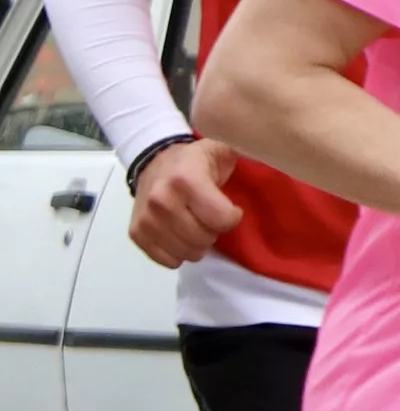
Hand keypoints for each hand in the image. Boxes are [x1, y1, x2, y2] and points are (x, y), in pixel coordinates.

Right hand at [130, 137, 243, 267]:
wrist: (154, 161)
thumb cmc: (196, 160)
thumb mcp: (222, 150)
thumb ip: (245, 153)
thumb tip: (273, 156)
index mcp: (185, 180)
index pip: (221, 220)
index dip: (232, 217)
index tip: (230, 208)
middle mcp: (161, 201)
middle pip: (203, 240)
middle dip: (212, 232)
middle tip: (210, 218)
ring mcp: (146, 220)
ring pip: (186, 254)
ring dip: (196, 244)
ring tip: (195, 226)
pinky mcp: (136, 233)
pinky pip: (166, 260)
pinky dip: (177, 252)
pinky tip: (180, 235)